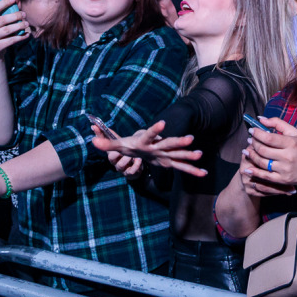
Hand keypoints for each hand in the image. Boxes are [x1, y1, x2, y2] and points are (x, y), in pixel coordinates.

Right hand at [0, 0, 28, 54]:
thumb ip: (1, 13)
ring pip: (7, 30)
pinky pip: (11, 40)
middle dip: (15, 16)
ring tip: (26, 23)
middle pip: (2, 20)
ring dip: (19, 26)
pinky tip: (27, 34)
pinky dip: (21, 37)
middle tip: (24, 14)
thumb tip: (15, 3)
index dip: (4, 3)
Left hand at [91, 119, 207, 178]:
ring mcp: (165, 155)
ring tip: (199, 155)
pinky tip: (203, 173)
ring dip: (188, 156)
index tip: (162, 123)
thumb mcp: (118, 144)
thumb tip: (92, 140)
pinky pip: (181, 167)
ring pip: (178, 155)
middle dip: (179, 142)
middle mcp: (158, 147)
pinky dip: (192, 170)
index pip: (149, 135)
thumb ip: (107, 143)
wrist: (143, 145)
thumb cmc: (131, 144)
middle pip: (169, 144)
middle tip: (190, 138)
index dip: (155, 130)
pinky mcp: (169, 162)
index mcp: (146, 141)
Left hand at [243, 116, 296, 191]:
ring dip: (252, 155)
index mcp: (292, 143)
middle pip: (263, 150)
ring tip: (247, 150)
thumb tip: (261, 119)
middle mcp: (288, 157)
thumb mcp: (296, 133)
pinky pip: (265, 176)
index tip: (252, 130)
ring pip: (262, 162)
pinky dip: (254, 173)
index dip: (257, 133)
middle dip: (253, 143)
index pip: (269, 138)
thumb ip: (278, 124)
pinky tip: (247, 168)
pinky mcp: (283, 180)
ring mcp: (285, 170)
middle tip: (249, 139)